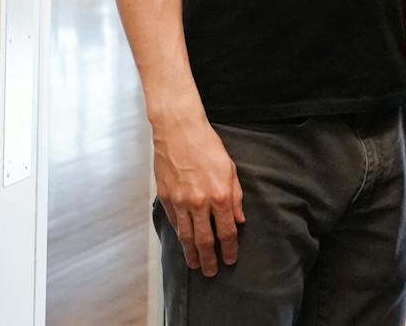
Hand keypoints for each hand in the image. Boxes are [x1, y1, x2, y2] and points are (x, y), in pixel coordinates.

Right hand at [151, 110, 244, 276]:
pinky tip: (183, 243)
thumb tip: (239, 220)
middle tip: (211, 272)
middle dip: (209, 259)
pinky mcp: (166, 199)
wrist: (180, 132)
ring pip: (186, 236)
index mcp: (220, 195)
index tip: (230, 260)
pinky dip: (179, 235)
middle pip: (204, 240)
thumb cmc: (208, 146)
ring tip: (196, 265)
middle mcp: (200, 203)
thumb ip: (235, 197)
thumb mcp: (230, 169)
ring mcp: (180, 202)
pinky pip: (174, 223)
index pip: (226, 231)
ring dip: (191, 254)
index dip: (229, 248)